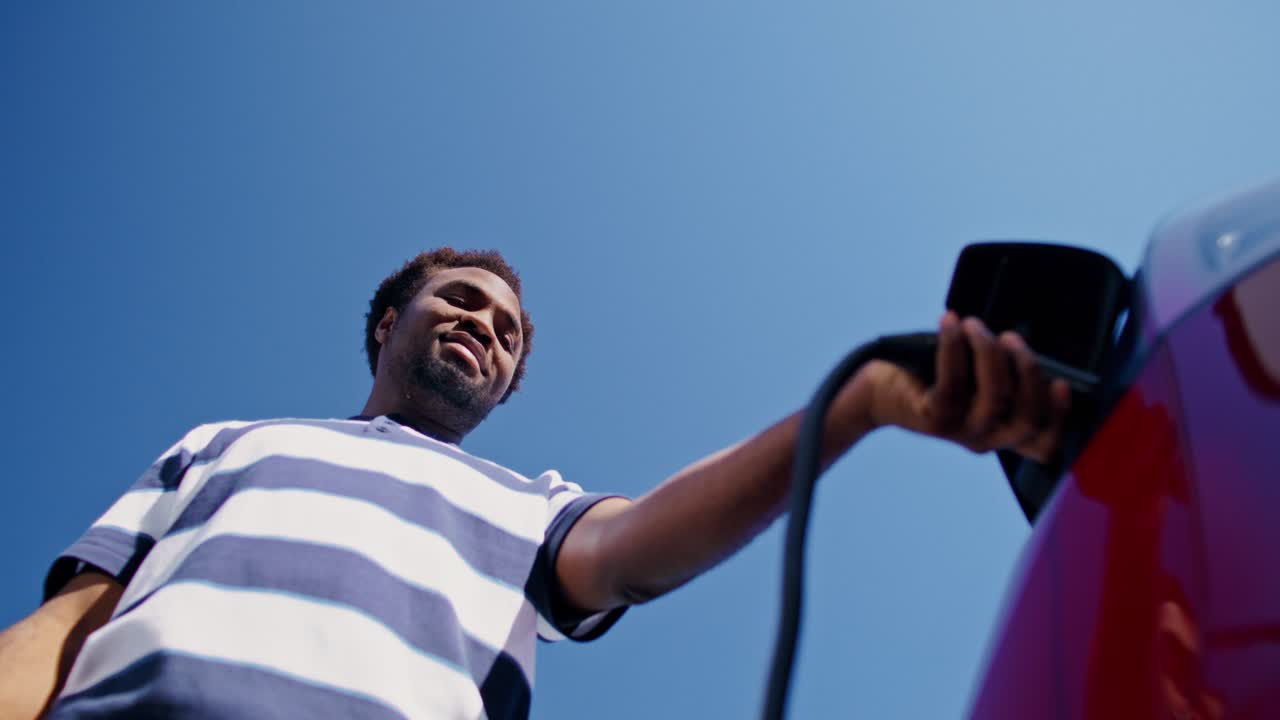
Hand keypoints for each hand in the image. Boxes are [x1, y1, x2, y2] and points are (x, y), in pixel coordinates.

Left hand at [857, 312, 1070, 462]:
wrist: (879, 393)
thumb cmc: (932, 378)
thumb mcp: (972, 379)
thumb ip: (1000, 372)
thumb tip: (1016, 343)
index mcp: (1003, 432)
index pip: (1044, 443)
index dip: (1061, 417)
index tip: (1062, 383)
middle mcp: (987, 438)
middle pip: (1028, 418)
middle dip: (1027, 370)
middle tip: (1011, 338)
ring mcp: (962, 432)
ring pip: (995, 396)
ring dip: (989, 352)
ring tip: (974, 325)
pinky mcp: (934, 419)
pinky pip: (953, 381)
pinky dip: (953, 346)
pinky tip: (950, 322)